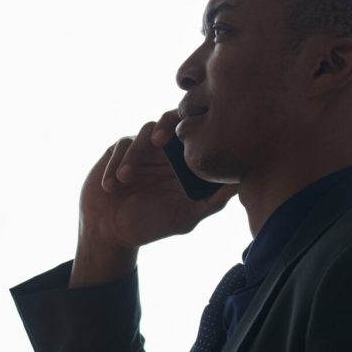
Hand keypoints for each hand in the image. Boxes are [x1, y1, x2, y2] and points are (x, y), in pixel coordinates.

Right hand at [70, 108, 237, 287]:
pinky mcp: (118, 151)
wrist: (110, 232)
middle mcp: (165, 151)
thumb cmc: (150, 226)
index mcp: (184, 162)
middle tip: (159, 142)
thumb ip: (212, 203)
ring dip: (134, 155)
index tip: (189, 141)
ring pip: (143, 132)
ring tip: (125, 179)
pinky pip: (121, 146)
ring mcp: (141, 149)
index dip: (195, 127)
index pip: (195, 132)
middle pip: (170, 119)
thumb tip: (241, 186)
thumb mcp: (185, 218)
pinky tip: (111, 186)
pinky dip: (115, 164)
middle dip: (165, 126)